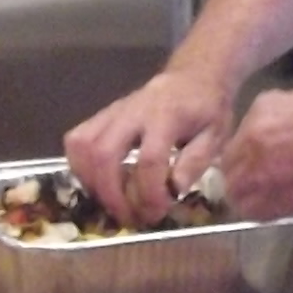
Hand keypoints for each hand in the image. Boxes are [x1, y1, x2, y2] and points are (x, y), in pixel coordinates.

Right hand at [65, 69, 234, 224]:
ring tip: (111, 203)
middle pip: (104, 153)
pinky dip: (80, 167)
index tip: (157, 212)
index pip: (149, 159)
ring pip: (83, 146)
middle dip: (111, 194)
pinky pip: (77, 139)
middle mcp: (133, 111)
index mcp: (167, 116)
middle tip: (128, 217)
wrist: (193, 75)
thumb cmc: (206, 108)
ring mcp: (113, 111)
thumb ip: (195, 162)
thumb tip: (174, 190)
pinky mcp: (102, 115)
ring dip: (91, 182)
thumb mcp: (215, 135)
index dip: (149, 192)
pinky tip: (98, 183)